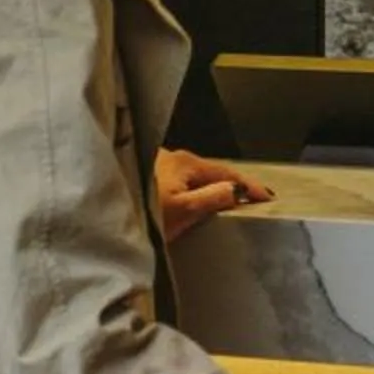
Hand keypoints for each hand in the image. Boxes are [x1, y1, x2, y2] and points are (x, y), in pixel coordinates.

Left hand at [154, 150, 273, 243]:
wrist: (105, 215)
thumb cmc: (142, 212)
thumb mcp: (183, 208)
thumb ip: (213, 197)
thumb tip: (238, 190)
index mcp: (185, 163)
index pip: (228, 173)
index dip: (250, 186)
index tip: (268, 197)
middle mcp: (172, 158)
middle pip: (211, 173)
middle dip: (233, 185)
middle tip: (254, 200)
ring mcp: (157, 166)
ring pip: (195, 178)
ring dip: (212, 189)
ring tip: (228, 203)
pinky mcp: (147, 180)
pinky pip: (180, 183)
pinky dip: (194, 192)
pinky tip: (195, 202)